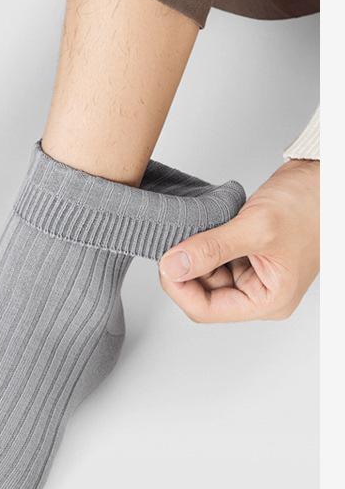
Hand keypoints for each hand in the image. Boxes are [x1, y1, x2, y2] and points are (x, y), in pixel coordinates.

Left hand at [158, 159, 319, 322]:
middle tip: (175, 240)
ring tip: (197, 228)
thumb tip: (173, 266)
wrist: (325, 179)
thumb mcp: (256, 227)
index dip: (179, 288)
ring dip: (193, 253)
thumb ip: (211, 249)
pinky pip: (213, 255)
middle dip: (186, 268)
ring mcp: (253, 272)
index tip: (164, 262)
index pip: (207, 309)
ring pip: (205, 273)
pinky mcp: (246, 253)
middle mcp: (259, 292)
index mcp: (268, 300)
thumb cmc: (310, 205)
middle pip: (202, 293)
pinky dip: (202, 242)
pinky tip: (205, 226)